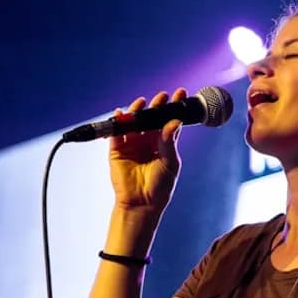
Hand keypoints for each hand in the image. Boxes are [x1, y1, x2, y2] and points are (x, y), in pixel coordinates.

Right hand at [108, 89, 185, 214]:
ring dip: (137, 111)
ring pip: (134, 123)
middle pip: (152, 118)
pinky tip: (121, 114)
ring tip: (142, 102)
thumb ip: (169, 142)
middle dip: (157, 106)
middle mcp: (147, 140)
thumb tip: (174, 121)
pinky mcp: (117, 150)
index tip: (181, 93)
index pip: (169, 120)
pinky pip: (116, 133)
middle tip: (163, 96)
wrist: (142, 204)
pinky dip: (118, 123)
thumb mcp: (170, 163)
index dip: (174, 107)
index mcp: (163, 143)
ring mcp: (132, 144)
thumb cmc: (160, 186)